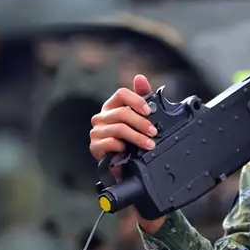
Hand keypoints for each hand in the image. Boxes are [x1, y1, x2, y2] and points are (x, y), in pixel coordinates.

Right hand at [89, 74, 166, 233]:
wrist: (131, 171)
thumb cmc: (135, 144)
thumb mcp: (143, 120)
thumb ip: (143, 98)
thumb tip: (140, 77)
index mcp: (112, 107)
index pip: (120, 94)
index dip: (136, 100)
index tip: (149, 110)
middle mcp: (102, 117)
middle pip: (121, 112)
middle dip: (141, 123)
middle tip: (154, 132)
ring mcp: (96, 133)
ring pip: (118, 128)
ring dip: (137, 136)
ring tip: (149, 144)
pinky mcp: (95, 148)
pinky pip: (108, 142)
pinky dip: (121, 145)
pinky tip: (128, 150)